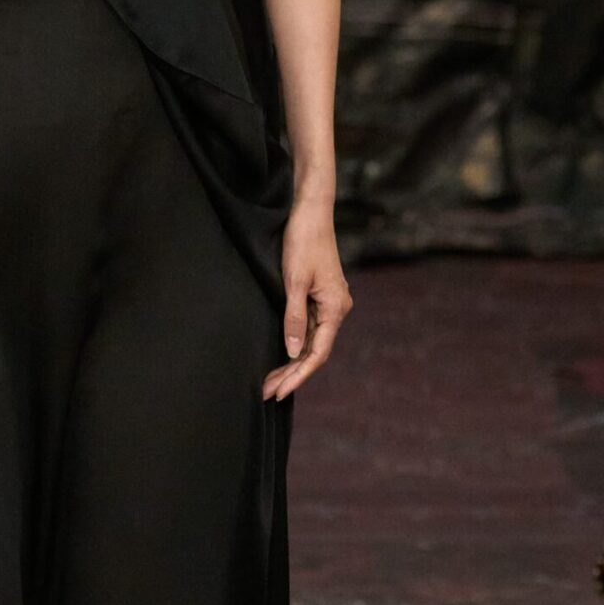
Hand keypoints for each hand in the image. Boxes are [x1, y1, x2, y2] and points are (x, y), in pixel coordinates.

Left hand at [263, 201, 351, 400]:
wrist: (310, 212)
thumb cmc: (303, 242)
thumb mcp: (293, 282)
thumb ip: (293, 318)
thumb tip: (293, 351)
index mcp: (335, 307)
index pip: (318, 353)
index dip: (298, 375)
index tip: (279, 392)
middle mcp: (336, 308)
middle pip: (314, 351)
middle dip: (291, 373)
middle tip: (266, 392)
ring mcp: (329, 302)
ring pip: (311, 341)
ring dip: (291, 361)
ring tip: (269, 380)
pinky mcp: (319, 296)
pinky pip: (309, 327)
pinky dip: (294, 343)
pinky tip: (280, 355)